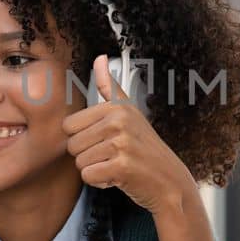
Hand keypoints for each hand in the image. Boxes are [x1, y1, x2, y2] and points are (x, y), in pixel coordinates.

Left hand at [63, 55, 193, 213]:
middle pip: (72, 145)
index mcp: (117, 107)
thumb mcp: (130, 112)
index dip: (83, 138)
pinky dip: (100, 182)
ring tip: (116, 165)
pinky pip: (89, 176)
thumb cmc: (146, 149)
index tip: (104, 141)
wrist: (170, 181)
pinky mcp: (122, 167)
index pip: (69, 125)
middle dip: (88, 156)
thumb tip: (99, 58)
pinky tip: (117, 177)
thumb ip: (110, 87)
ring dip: (95, 170)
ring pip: (80, 162)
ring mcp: (122, 143)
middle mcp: (119, 121)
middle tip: (112, 156)